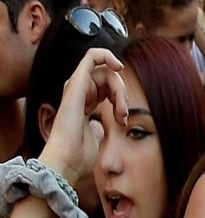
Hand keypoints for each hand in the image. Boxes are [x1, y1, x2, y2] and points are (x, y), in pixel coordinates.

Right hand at [41, 48, 124, 186]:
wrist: (67, 161)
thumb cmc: (78, 156)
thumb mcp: (94, 138)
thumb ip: (98, 127)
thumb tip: (101, 125)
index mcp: (81, 103)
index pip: (105, 87)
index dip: (118, 96)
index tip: (123, 114)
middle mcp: (77, 93)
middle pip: (108, 78)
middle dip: (122, 94)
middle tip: (123, 116)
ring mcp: (75, 87)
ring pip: (106, 72)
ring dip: (120, 90)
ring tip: (121, 113)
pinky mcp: (76, 84)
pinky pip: (92, 57)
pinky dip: (107, 56)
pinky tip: (118, 66)